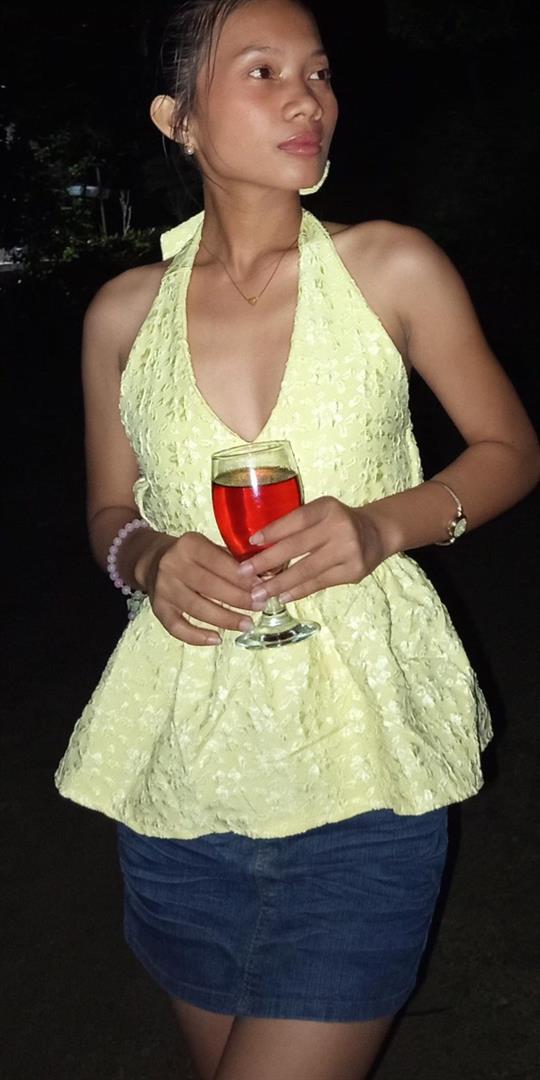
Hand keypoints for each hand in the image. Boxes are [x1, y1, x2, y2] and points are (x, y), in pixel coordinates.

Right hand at [136, 532, 257, 645]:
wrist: (153, 559)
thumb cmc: (192, 555)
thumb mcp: (210, 547)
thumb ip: (235, 561)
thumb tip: (268, 578)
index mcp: (189, 545)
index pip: (220, 562)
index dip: (243, 577)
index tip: (263, 587)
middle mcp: (173, 565)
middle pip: (210, 587)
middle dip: (239, 599)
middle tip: (260, 606)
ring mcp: (164, 588)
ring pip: (197, 609)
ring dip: (225, 619)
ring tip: (247, 624)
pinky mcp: (158, 608)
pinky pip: (177, 627)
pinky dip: (197, 637)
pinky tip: (217, 639)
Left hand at [237, 497, 386, 606]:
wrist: (377, 533)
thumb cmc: (339, 522)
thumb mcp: (321, 512)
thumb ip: (296, 524)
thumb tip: (258, 546)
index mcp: (327, 508)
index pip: (296, 519)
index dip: (273, 531)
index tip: (251, 542)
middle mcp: (340, 527)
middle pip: (297, 546)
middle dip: (267, 562)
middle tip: (244, 573)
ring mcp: (348, 551)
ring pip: (306, 570)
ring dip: (279, 584)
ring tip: (259, 593)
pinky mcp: (353, 571)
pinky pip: (319, 583)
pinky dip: (298, 591)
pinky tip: (281, 597)